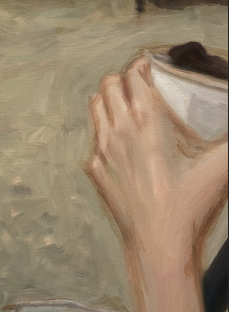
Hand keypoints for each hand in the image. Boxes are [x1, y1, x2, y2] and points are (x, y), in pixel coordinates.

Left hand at [86, 58, 227, 264]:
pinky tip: (124, 143)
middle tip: (142, 84)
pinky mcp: (95, 169)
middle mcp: (118, 128)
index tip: (155, 66)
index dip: (144, 65)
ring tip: (128, 105)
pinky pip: (95, 139)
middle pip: (110, 83)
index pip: (134, 74)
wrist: (158, 246)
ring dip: (110, 99)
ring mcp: (101, 149)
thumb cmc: (191, 205)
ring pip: (96, 105)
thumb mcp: (221, 168)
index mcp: (145, 119)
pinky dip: (106, 131)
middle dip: (125, 78)